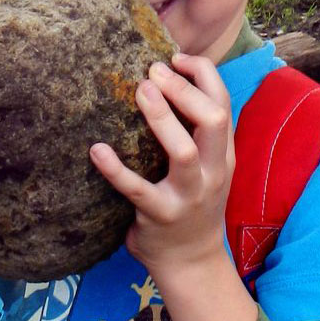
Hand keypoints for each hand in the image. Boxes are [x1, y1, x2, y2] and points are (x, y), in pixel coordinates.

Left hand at [90, 53, 233, 272]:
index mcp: (222, 153)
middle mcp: (212, 171)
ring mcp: (188, 195)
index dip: (202, 73)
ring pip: (182, 151)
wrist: (191, 263)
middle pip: (213, 119)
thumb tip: (161, 78)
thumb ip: (194, 130)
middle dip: (184, 90)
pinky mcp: (160, 215)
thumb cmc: (190, 201)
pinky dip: (115, 168)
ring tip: (139, 91)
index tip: (174, 57)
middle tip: (153, 71)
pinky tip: (96, 149)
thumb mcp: (206, 166)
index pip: (223, 102)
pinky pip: (137, 189)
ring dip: (161, 118)